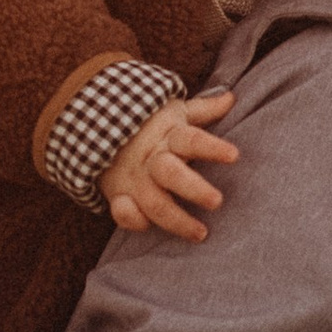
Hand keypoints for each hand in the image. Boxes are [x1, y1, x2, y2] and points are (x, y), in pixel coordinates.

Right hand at [105, 89, 238, 240]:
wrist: (97, 125)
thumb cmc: (150, 123)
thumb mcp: (175, 111)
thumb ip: (204, 110)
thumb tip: (231, 98)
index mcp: (170, 136)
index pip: (193, 140)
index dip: (213, 148)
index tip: (235, 156)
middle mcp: (153, 159)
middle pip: (172, 174)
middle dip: (194, 189)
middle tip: (217, 202)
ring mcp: (136, 179)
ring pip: (155, 203)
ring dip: (177, 220)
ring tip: (201, 233)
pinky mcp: (120, 195)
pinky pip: (123, 212)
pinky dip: (133, 221)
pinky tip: (148, 228)